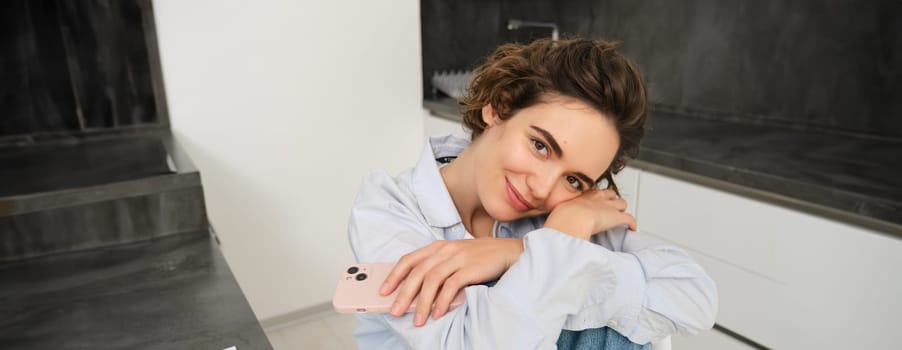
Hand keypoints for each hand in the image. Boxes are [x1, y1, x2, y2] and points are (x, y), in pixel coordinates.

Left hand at [380, 238, 523, 325]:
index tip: (383, 291)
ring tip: (417, 320)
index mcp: (438, 246)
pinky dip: (443, 301)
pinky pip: (452, 285)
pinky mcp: (471, 267)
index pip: (409, 259)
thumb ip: (437, 269)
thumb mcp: (455, 258)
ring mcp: (458, 257)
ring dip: (423, 302)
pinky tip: (438, 313)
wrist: (509, 251)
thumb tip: (415, 293)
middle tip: (395, 311)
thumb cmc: (479, 259)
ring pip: (432, 280)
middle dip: (404, 293)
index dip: (394, 276)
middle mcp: (445, 250)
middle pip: (418, 272)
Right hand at [544, 189, 636, 239]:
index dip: (595, 197)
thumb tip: (549, 229)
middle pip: (609, 194)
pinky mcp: (616, 217)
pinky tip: (632, 228)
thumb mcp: (557, 214)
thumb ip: (557, 218)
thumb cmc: (561, 218)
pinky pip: (629, 219)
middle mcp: (597, 198)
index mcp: (582, 196)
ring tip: (620, 217)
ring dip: (621, 210)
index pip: (592, 192)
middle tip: (609, 208)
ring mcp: (608, 206)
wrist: (572, 219)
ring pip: (621, 203)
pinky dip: (632, 223)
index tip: (594, 202)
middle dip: (611, 200)